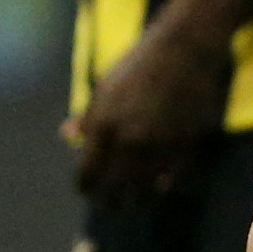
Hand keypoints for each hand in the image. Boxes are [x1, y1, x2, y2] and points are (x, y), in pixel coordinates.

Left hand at [73, 22, 231, 202]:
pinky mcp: (185, 142)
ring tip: (134, 202)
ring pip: (143, 191)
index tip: (89, 192)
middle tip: (111, 204)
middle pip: (114, 190)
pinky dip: (162, 186)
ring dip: (137, 201)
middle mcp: (129, 139)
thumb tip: (66, 135)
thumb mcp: (105, 87)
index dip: (86, 189)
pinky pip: (171, 178)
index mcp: (103, 125)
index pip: (87, 175)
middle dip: (109, 201)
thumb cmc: (141, 64)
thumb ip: (88, 116)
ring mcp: (159, 143)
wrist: (185, 46)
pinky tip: (158, 187)